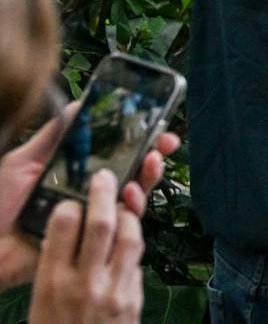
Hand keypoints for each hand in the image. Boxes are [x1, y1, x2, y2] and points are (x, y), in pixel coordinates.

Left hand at [0, 110, 175, 292]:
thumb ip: (52, 135)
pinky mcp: (93, 243)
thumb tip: (79, 104)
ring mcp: (93, 219)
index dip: (141, 140)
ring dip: (147, 180)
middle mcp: (91, 195)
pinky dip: (130, 211)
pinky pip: (121, 229)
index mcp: (78, 174)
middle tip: (163, 145)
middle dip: (154, 157)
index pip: (117, 154)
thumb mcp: (23, 162)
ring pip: (134, 199)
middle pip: (134, 175)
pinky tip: (127, 197)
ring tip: (148, 165)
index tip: (158, 125)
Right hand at [26, 170, 142, 323]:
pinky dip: (133, 246)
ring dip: (129, 214)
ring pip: (130, 236)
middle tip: (103, 178)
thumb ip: (53, 269)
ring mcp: (114, 290)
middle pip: (102, 224)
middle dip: (104, 193)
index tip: (71, 201)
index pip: (62, 227)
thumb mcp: (40, 305)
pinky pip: (137, 261)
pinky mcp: (134, 299)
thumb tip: (64, 235)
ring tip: (124, 201)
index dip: (69, 206)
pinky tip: (128, 239)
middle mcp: (84, 283)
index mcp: (51, 283)